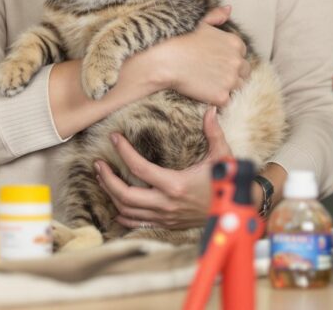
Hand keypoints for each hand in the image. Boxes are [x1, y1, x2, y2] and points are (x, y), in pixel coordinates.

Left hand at [95, 106, 231, 229]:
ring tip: (102, 177)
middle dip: (107, 179)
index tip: (114, 138)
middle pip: (125, 194)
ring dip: (111, 194)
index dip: (124, 152)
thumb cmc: (227, 183)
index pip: (140, 168)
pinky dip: (123, 215)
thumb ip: (214, 133)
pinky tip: (115, 205)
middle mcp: (166, 204)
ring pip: (128, 210)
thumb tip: (210, 109)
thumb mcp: (223, 156)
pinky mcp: (166, 224)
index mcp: (176, 185)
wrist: (235, 211)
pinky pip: (137, 223)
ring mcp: (164, 217)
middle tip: (98, 164)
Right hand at [153, 6, 249, 107]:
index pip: (242, 54)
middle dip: (233, 73)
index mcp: (236, 43)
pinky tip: (204, 93)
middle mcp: (237, 61)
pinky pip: (226, 101)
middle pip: (244, 72)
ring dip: (227, 87)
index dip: (229, 58)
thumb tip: (229, 9)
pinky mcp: (221, 96)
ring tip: (209, 84)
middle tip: (213, 74)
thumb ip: (217, 16)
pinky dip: (217, 99)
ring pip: (238, 87)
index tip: (216, 61)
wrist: (166, 60)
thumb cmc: (181, 40)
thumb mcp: (200, 23)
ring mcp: (231, 80)